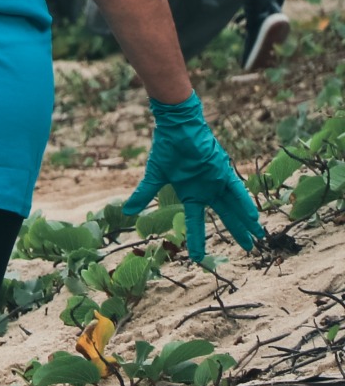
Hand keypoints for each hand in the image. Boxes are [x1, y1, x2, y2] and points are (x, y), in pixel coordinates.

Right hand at [126, 92, 263, 261]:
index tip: (198, 258)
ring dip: (246, 221)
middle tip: (249, 247)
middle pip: (224, 216)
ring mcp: (217, 182)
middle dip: (237, 231)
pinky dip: (244, 203)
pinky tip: (254, 217)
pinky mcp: (223, 171)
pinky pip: (236, 190)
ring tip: (258, 236)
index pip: (195, 221)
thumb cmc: (166, 148)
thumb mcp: (155, 175)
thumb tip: (127, 211)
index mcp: (191, 193)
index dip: (196, 240)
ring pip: (235, 206)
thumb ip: (144, 194)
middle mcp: (208, 190)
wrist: (177, 127)